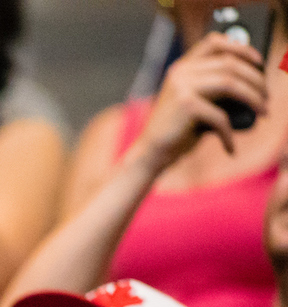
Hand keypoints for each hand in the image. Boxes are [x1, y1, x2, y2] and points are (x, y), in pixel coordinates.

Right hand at [136, 31, 267, 162]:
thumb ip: (214, 86)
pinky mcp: (185, 105)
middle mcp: (181, 72)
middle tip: (266, 97)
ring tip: (263, 112)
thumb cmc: (176, 130)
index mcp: (181, 67)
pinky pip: (219, 116)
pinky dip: (229, 133)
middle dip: (256, 80)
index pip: (214, 42)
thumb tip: (253, 81)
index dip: (241, 48)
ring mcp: (181, 87)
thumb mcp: (194, 101)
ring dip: (253, 98)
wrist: (150, 153)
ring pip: (230, 83)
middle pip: (230, 65)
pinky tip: (230, 146)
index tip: (259, 61)